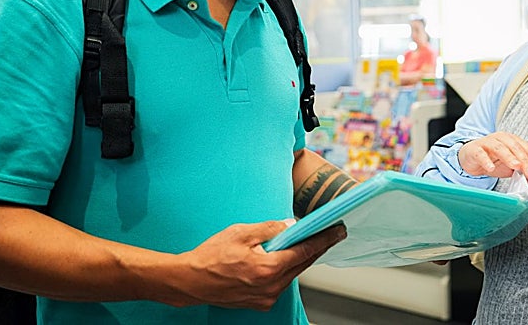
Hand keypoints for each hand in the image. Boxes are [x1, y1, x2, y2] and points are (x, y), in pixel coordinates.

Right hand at [167, 220, 345, 309]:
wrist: (190, 281)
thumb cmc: (210, 256)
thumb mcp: (241, 233)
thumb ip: (270, 229)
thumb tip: (291, 225)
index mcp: (269, 268)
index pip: (305, 252)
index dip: (324, 240)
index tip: (338, 231)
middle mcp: (271, 287)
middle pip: (302, 264)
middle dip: (315, 248)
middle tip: (328, 234)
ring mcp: (266, 297)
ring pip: (291, 274)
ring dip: (297, 259)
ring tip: (301, 243)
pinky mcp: (259, 302)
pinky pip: (279, 283)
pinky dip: (283, 270)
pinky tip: (279, 259)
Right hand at [459, 132, 527, 182]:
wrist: (471, 159)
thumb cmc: (493, 160)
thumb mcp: (513, 166)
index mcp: (513, 141)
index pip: (527, 149)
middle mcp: (501, 139)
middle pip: (516, 148)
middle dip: (525, 162)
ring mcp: (487, 143)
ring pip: (500, 148)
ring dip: (509, 158)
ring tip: (516, 167)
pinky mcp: (475, 149)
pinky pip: (481, 153)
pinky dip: (486, 160)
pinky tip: (490, 168)